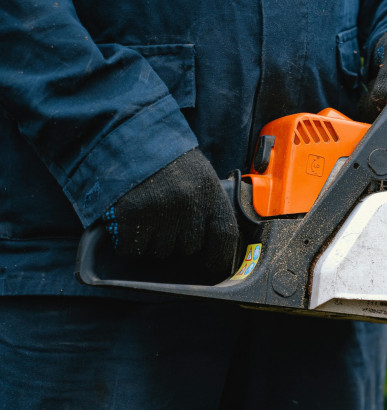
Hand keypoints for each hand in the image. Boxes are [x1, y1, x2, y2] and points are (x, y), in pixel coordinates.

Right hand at [102, 148, 238, 272]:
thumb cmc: (166, 158)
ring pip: (161, 253)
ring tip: (147, 218)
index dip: (219, 257)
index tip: (211, 265)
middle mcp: (189, 204)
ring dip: (153, 244)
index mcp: (210, 192)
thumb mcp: (199, 174)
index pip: (225, 236)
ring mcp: (160, 211)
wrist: (127, 133)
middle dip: (178, 242)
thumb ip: (207, 204)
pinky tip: (128, 226)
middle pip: (189, 249)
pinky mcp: (131, 215)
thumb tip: (209, 244)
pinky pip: (133, 250)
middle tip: (165, 222)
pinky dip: (129, 245)